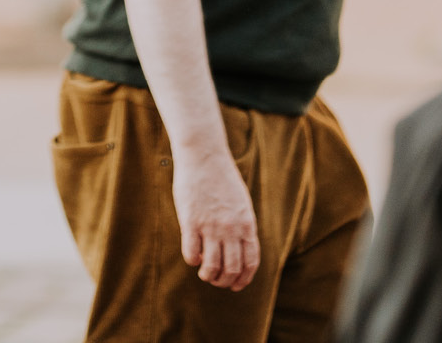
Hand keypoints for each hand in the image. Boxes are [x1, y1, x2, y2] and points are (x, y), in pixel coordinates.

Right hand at [173, 144, 259, 290]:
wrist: (203, 155)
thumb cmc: (221, 177)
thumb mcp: (241, 202)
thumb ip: (241, 225)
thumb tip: (238, 248)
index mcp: (246, 223)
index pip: (250, 262)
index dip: (244, 279)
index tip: (235, 286)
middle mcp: (231, 228)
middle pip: (232, 269)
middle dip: (225, 281)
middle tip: (217, 280)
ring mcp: (211, 226)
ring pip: (212, 267)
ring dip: (208, 275)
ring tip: (204, 273)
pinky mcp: (190, 221)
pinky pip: (191, 253)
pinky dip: (192, 260)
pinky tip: (192, 256)